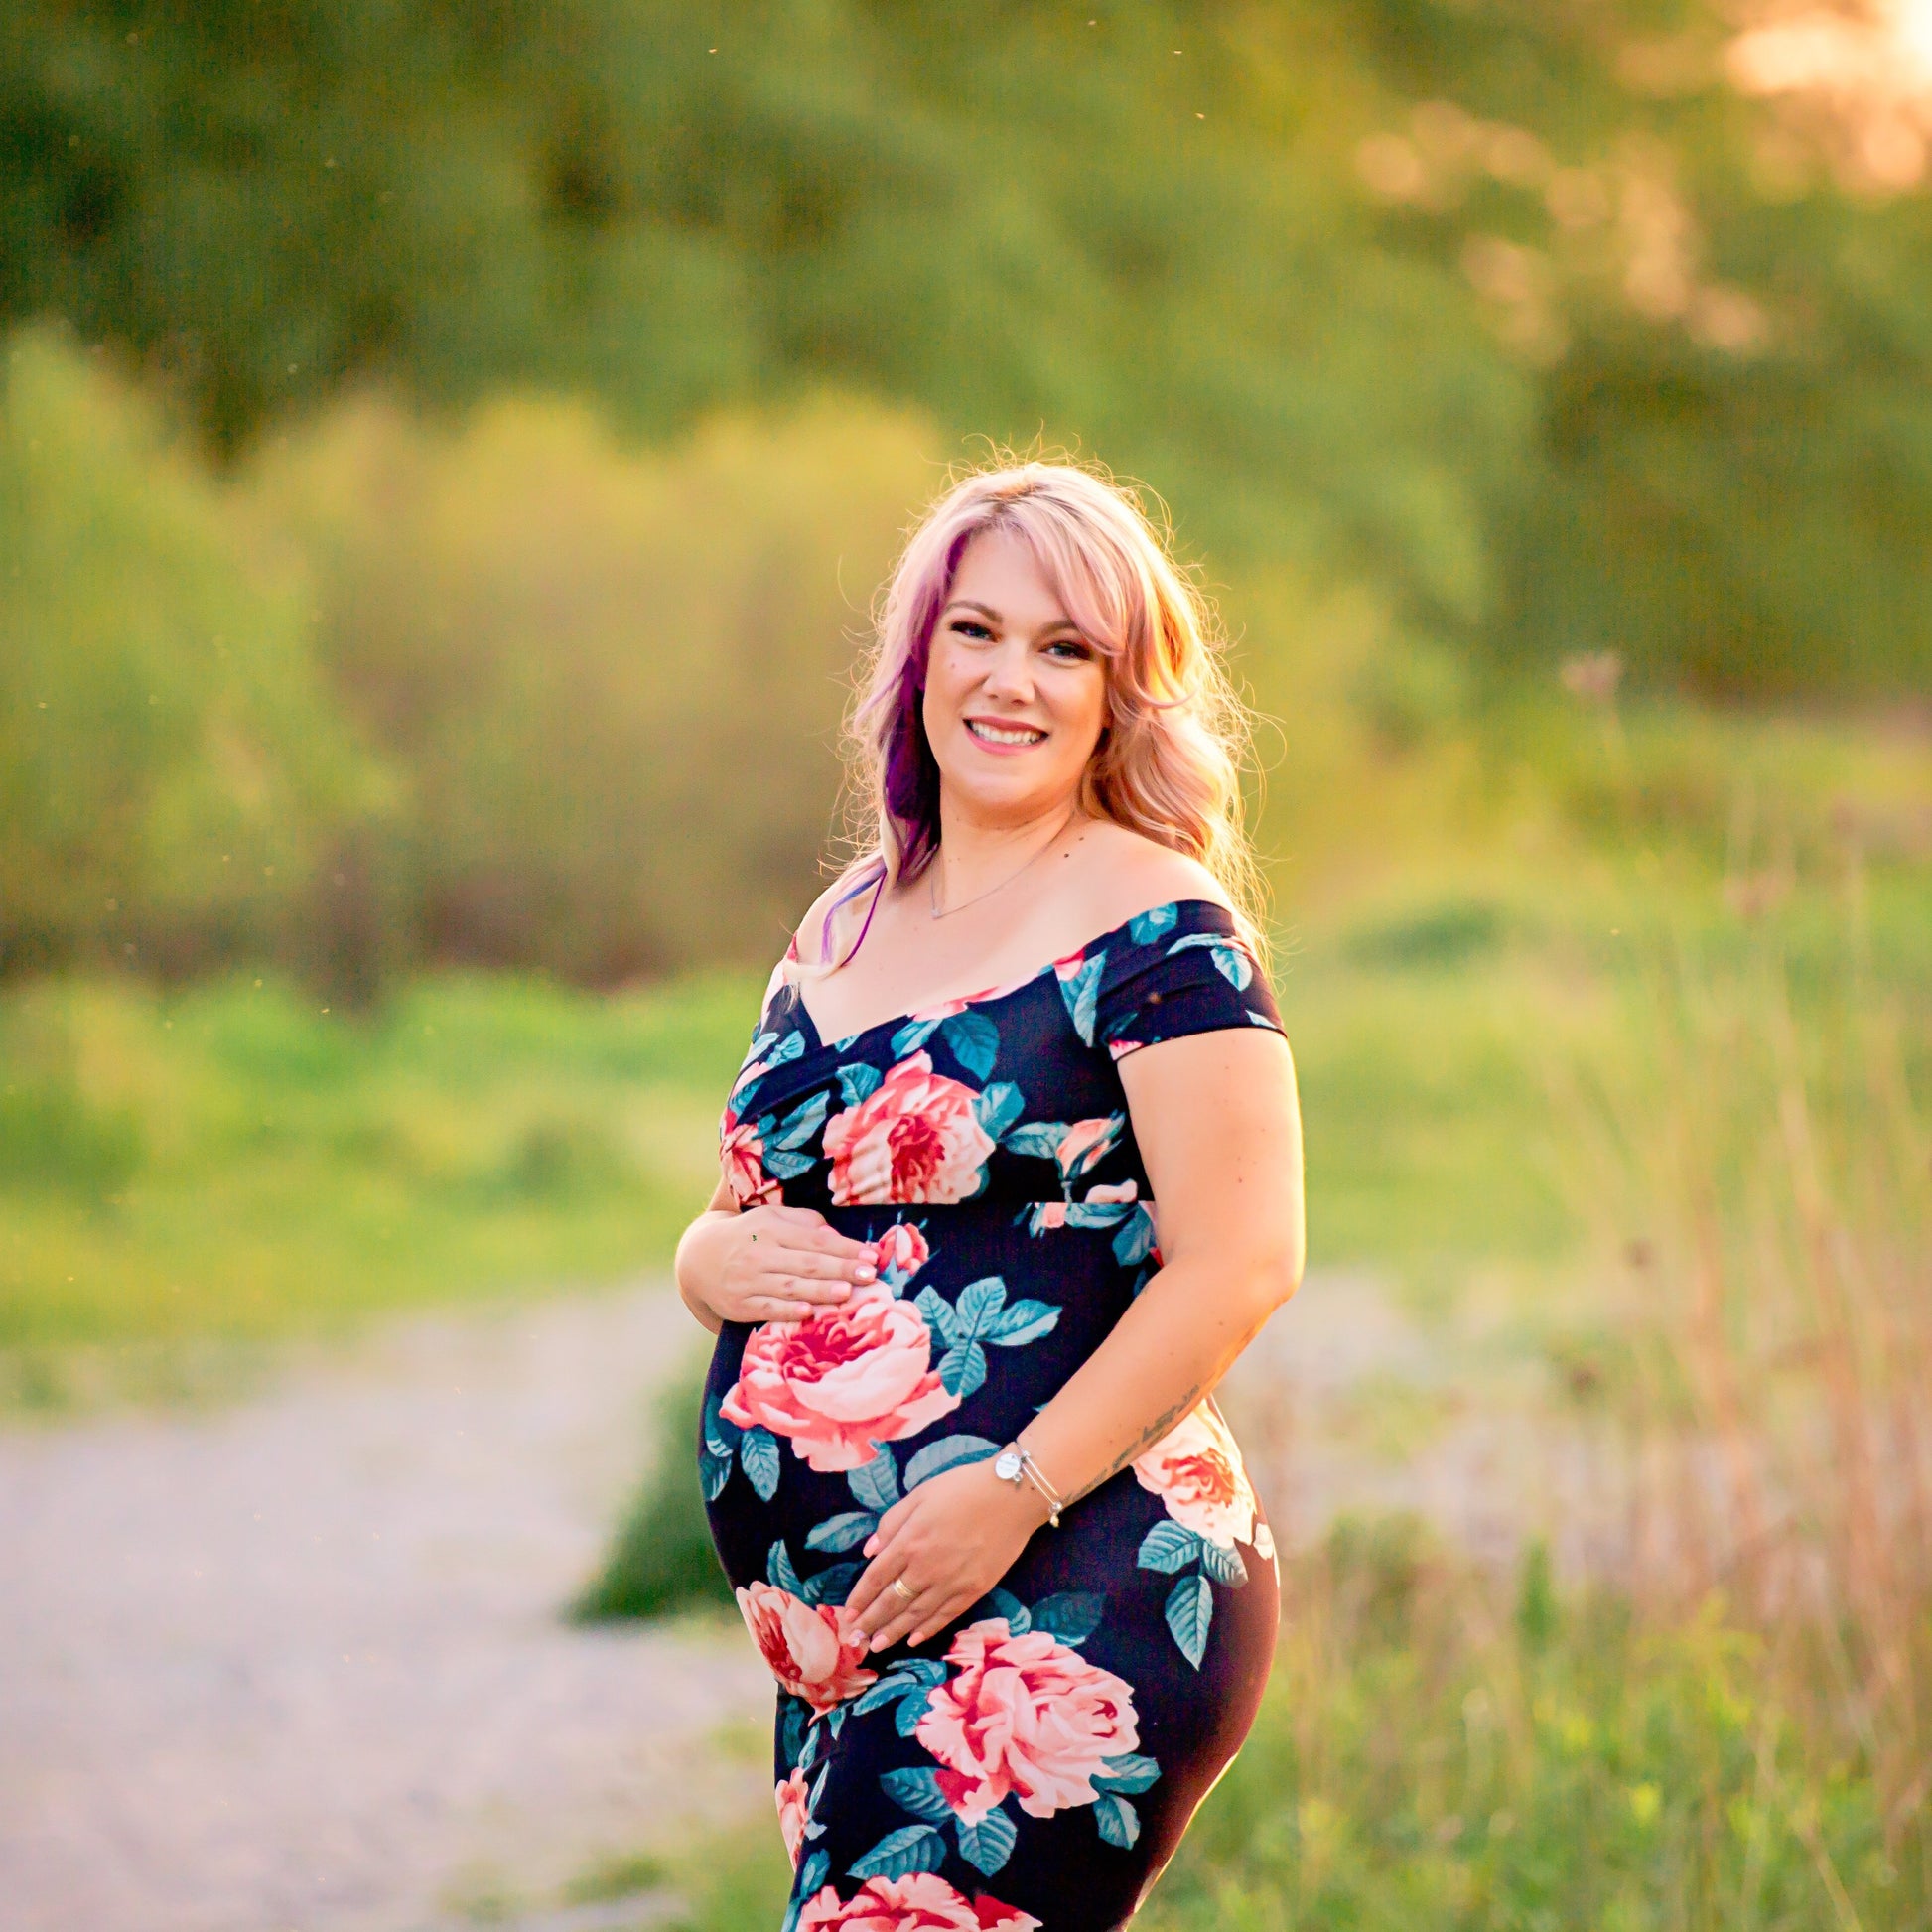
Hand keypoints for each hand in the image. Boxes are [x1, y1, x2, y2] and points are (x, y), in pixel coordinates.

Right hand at [704, 1204, 877, 1325]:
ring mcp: (748, 1280)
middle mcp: (759, 1253)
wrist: (699, 1258)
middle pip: (806, 1263)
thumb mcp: (771, 1218)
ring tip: (847, 1292)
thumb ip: (804, 1223)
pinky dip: (787, 1311)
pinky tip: (808, 1312)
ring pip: (790, 1286)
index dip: (845, 1248)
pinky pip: (766, 1308)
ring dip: (820, 1290)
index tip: (871, 1256)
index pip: (815, 1239)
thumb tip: (836, 1237)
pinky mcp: (739, 1304)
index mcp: (770, 1228)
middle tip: (868, 1275)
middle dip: (840, 1269)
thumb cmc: (749, 1236)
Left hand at [843, 1457, 1050, 1652]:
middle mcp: (926, 1568)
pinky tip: (913, 1640)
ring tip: (875, 1646)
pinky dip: (927, 1630)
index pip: (877, 1577)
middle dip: (870, 1622)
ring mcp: (951, 1583)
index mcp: (910, 1541)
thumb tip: (869, 1551)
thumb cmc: (963, 1488)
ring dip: (893, 1633)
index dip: (860, 1598)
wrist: (1011, 1496)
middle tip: (853, 1639)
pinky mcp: (974, 1591)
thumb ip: (892, 1522)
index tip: (847, 1613)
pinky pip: (944, 1616)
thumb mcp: (921, 1494)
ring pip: (915, 1615)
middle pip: (891, 1602)